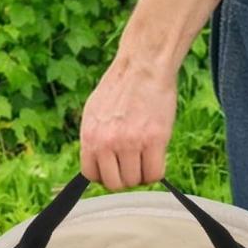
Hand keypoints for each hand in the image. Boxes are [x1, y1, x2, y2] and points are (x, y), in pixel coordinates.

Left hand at [80, 54, 176, 190]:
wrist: (144, 64)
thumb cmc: (122, 87)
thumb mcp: (95, 112)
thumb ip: (95, 138)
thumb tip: (97, 162)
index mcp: (90, 135)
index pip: (92, 175)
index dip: (105, 175)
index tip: (115, 168)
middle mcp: (107, 142)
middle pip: (115, 183)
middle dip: (125, 178)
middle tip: (133, 164)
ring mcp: (130, 142)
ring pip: (135, 181)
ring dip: (142, 174)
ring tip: (145, 156)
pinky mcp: (154, 140)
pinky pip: (154, 174)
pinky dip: (156, 172)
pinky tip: (156, 157)